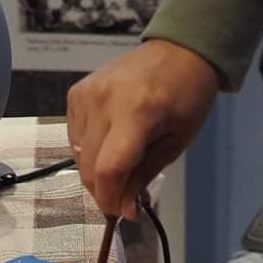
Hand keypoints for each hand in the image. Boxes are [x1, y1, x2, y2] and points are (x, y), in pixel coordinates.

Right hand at [68, 41, 220, 218]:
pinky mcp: (75, 93)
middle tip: (126, 196)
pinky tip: (110, 145)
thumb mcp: (176, 142)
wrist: (177, 50)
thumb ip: (145, 175)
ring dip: (97, 173)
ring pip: (79, 155)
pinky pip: (74, 137)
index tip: (124, 213)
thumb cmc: (187, 97)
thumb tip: (124, 210)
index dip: (111, 199)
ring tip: (122, 167)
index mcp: (137, 112)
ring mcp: (85, 95)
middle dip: (106, 191)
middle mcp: (103, 101)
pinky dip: (89, 152)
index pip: (109, 169)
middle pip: (90, 167)